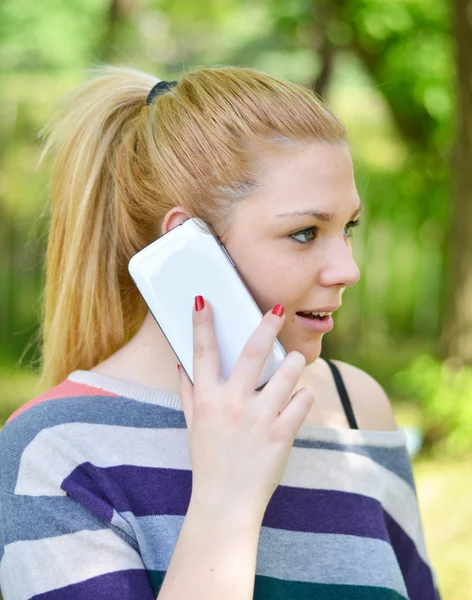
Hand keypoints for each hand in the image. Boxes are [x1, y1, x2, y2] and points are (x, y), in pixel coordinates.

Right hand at [177, 296, 314, 526]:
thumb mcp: (194, 425)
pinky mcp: (283, 433)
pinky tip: (298, 399)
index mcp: (208, 399)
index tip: (204, 300)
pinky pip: (303, 399)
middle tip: (279, 309)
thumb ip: (189, 392)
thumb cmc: (208, 460)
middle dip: (267, 325)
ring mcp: (260, 418)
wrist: (226, 502)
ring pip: (288, 372)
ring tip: (294, 363)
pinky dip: (304, 395)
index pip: (203, 353)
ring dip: (294, 362)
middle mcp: (233, 404)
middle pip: (253, 352)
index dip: (202, 324)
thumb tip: (182, 363)